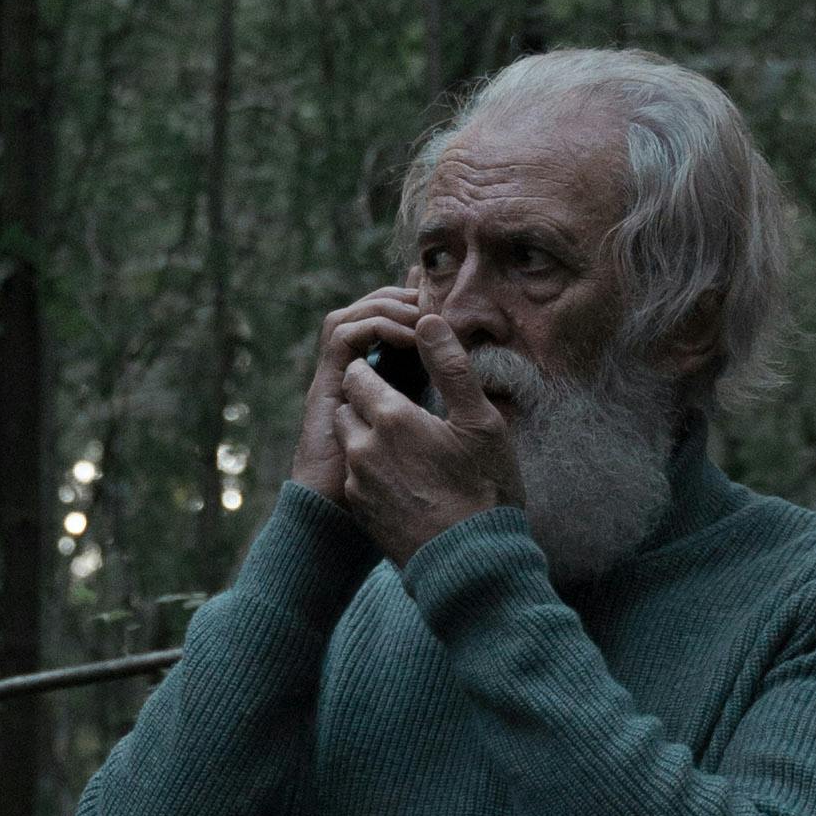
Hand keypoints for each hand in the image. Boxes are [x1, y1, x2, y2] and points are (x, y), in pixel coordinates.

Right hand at [292, 287, 430, 511]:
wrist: (345, 521)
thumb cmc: (395, 490)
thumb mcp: (435, 440)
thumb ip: (450, 410)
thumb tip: (490, 389)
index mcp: (386, 386)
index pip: (397, 331)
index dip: (418, 307)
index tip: (448, 296)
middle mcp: (359, 376)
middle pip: (372, 315)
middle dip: (402, 296)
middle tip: (434, 294)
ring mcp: (338, 377)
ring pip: (352, 315)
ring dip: (387, 305)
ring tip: (422, 311)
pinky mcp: (325, 383)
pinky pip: (342, 335)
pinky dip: (374, 325)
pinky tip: (407, 333)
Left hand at [327, 314, 523, 565]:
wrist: (469, 564)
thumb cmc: (483, 490)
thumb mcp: (480, 422)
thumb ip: (450, 367)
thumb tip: (428, 320)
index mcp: (389, 417)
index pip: (358, 372)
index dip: (377, 368)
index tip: (402, 374)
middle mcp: (362, 447)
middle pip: (349, 406)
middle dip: (371, 401)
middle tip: (410, 411)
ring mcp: (358, 483)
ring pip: (351, 442)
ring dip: (371, 437)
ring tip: (412, 449)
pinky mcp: (361, 512)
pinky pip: (357, 476)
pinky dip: (375, 470)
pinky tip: (410, 481)